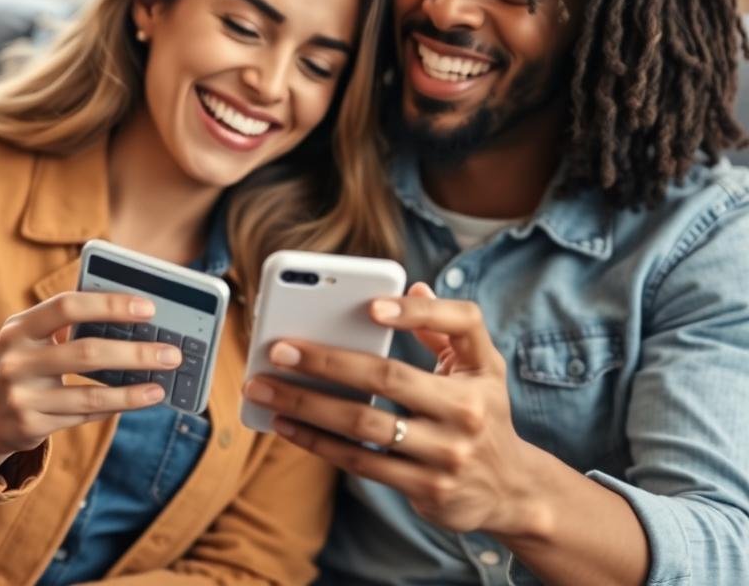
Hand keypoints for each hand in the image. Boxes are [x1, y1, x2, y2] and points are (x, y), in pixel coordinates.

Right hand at [0, 291, 182, 476]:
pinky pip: (85, 416)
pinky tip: (144, 398)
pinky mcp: (31, 425)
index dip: (110, 305)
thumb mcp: (35, 336)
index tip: (149, 308)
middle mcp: (16, 361)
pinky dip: (118, 405)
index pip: (68, 306)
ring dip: (133, 390)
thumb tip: (138, 319)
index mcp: (19, 327)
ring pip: (90, 395)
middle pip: (87, 353)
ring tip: (164, 383)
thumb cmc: (29, 361)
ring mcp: (21, 397)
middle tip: (172, 353)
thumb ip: (73, 323)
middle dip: (135, 353)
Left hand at [242, 282, 543, 536]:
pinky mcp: (425, 488)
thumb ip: (445, 329)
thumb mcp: (480, 369)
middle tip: (279, 349)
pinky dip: (318, 442)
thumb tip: (415, 287)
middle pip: (387, 378)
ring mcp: (446, 454)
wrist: (513, 491)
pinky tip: (287, 424)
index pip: (458, 326)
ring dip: (307, 405)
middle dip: (327, 362)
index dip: (416, 314)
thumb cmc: (484, 413)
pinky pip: (360, 462)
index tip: (370, 305)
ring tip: (265, 389)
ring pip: (363, 425)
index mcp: (481, 371)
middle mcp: (467, 412)